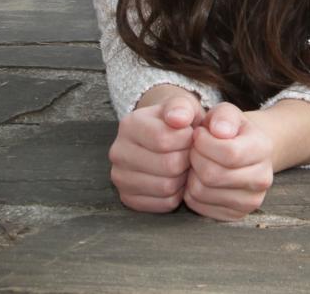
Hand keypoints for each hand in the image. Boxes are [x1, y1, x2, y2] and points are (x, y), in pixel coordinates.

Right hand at [108, 86, 204, 212]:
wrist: (166, 136)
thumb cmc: (178, 120)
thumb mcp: (182, 105)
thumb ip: (181, 106)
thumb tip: (178, 119)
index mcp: (129, 124)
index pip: (164, 139)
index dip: (187, 139)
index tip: (191, 134)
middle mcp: (118, 152)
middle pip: (168, 166)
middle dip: (187, 158)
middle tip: (190, 151)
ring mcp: (120, 178)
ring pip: (166, 187)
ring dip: (184, 177)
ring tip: (184, 163)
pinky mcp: (127, 198)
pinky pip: (164, 204)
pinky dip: (177, 194)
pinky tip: (176, 178)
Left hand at [184, 102, 273, 221]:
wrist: (244, 152)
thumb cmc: (231, 130)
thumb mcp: (228, 113)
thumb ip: (223, 115)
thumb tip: (219, 131)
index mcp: (264, 148)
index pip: (228, 153)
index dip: (204, 143)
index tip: (198, 133)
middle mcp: (262, 179)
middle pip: (212, 175)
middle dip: (195, 158)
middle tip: (194, 148)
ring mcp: (250, 201)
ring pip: (202, 192)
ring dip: (191, 174)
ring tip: (198, 161)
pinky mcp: (234, 215)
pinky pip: (198, 206)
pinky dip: (191, 190)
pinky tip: (199, 176)